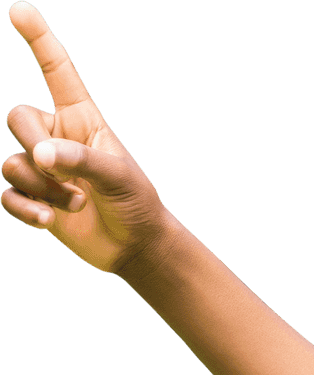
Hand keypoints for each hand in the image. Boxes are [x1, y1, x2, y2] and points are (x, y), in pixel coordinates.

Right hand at [2, 2, 170, 272]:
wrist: (136, 247)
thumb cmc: (136, 204)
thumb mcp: (118, 177)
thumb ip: (80, 160)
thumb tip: (41, 156)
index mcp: (82, 119)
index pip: (56, 72)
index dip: (38, 40)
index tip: (21, 10)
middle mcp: (57, 137)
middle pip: (18, 118)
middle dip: (35, 144)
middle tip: (64, 173)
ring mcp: (44, 169)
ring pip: (14, 163)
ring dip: (43, 187)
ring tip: (77, 204)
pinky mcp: (35, 198)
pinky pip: (8, 195)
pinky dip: (25, 208)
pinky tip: (48, 220)